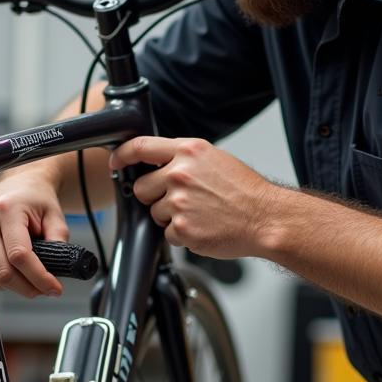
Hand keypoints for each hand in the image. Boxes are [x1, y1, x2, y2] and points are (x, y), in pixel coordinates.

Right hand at [0, 170, 69, 297]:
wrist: (19, 183)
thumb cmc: (36, 198)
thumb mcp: (55, 216)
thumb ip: (58, 242)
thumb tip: (55, 271)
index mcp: (7, 209)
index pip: (19, 255)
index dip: (38, 277)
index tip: (55, 288)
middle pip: (2, 271)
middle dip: (28, 287)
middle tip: (46, 289)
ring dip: (16, 286)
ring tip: (34, 279)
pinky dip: (4, 279)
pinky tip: (17, 271)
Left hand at [108, 136, 276, 257]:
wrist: (266, 217)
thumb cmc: (245, 191)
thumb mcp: (215, 159)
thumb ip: (185, 159)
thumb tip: (160, 165)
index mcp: (188, 152)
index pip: (140, 147)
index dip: (122, 156)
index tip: (116, 162)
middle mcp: (180, 174)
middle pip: (141, 187)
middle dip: (153, 197)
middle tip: (179, 201)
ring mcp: (179, 202)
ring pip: (154, 213)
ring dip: (170, 218)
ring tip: (199, 214)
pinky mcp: (182, 228)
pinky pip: (168, 234)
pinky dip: (182, 235)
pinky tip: (203, 227)